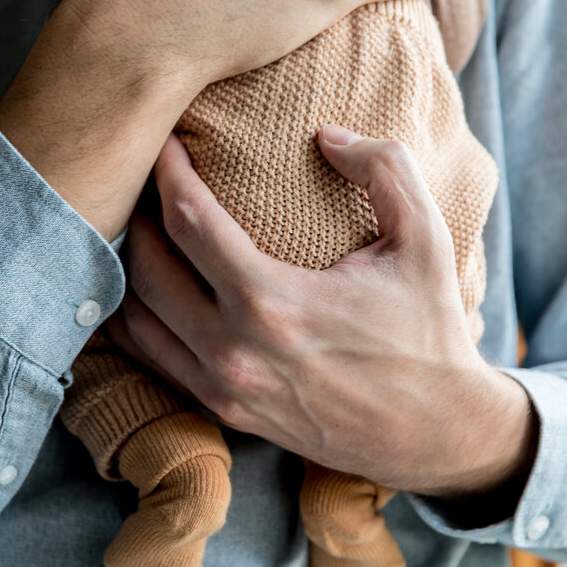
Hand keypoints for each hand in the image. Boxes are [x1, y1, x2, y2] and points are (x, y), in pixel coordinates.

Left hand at [106, 127, 536, 500]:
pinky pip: (155, 359)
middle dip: (136, 215)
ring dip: (129, 267)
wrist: (437, 432)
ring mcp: (223, 388)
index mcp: (274, 301)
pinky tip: (148, 289)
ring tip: (140, 229)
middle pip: (145, 267)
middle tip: (145, 181)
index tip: (166, 141)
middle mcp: (234, 350)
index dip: (167, 172)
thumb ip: (385, 168)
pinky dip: (139, 320)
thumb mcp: (426, 240)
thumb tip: (328, 134)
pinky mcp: (224, 413)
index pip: (189, 220)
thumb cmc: (430, 332)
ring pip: (138, 318)